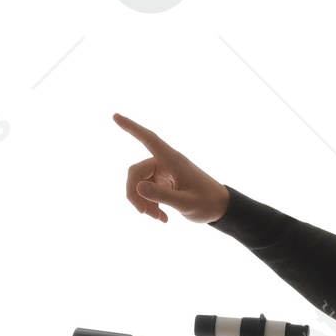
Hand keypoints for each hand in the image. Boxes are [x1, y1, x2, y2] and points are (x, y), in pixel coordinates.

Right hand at [113, 113, 230, 223]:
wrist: (221, 209)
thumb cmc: (208, 203)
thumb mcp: (186, 203)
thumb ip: (163, 196)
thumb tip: (138, 187)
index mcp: (173, 160)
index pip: (149, 139)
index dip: (132, 128)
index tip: (115, 116)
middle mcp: (165, 163)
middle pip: (136, 172)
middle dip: (135, 193)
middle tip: (143, 213)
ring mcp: (163, 173)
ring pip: (140, 184)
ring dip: (144, 203)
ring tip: (158, 218)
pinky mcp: (164, 184)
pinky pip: (148, 192)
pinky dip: (151, 206)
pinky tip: (162, 218)